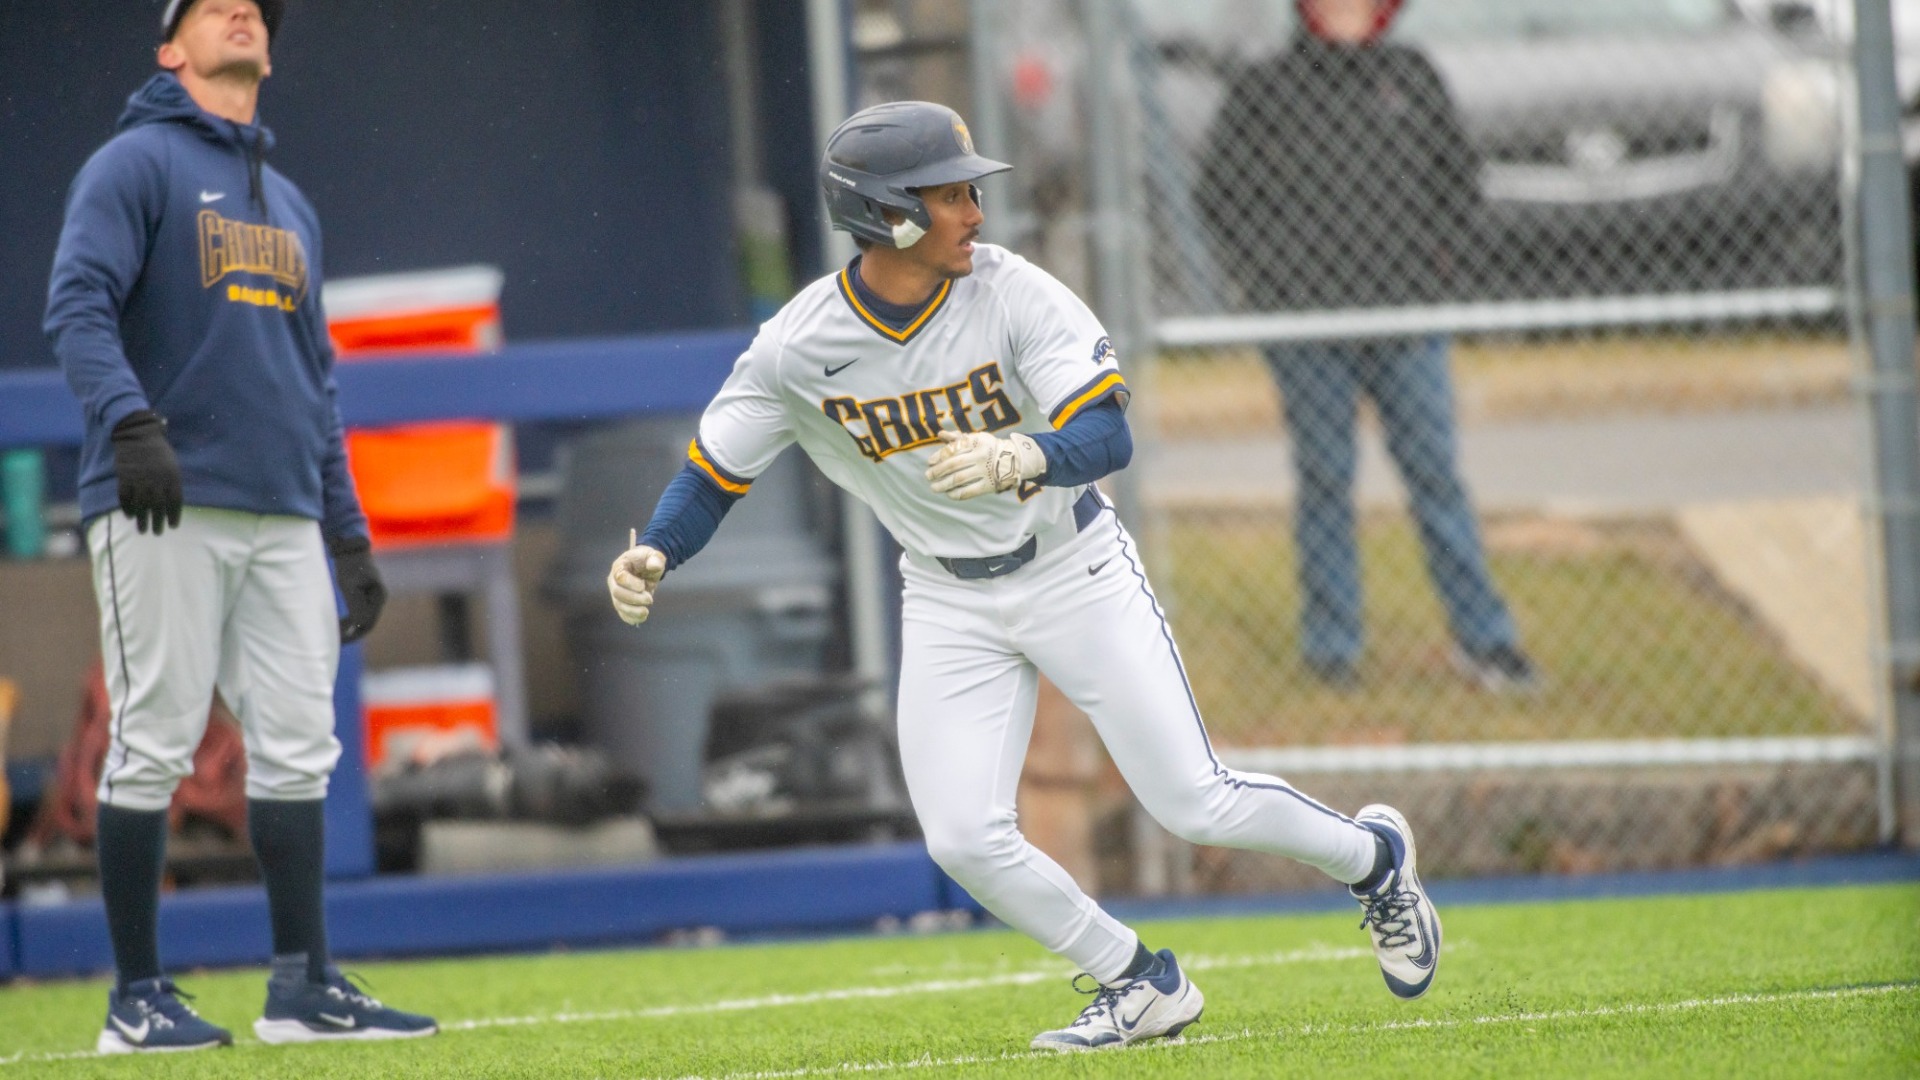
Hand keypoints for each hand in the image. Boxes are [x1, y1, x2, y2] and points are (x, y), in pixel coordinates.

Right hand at [110, 410, 182, 534]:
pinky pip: (125, 497)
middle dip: (158, 522)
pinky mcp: (124, 477)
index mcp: (171, 476)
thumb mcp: (172, 465)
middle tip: (157, 533)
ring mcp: (139, 478)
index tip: (173, 526)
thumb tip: (171, 503)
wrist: (137, 434)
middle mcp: (156, 479)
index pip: (175, 501)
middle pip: (158, 506)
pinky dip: (127, 508)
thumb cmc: (158, 451)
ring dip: (142, 519)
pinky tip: (130, 516)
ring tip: (143, 531)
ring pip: (141, 504)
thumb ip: (172, 482)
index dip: (174, 515)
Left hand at [328, 535, 387, 642]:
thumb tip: (359, 626)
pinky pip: (358, 612)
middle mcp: (378, 598)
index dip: (353, 634)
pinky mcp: (364, 593)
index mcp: (378, 597)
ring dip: (349, 628)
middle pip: (366, 623)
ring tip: (333, 633)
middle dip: (350, 633)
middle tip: (333, 641)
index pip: (367, 623)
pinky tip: (337, 623)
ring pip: (362, 619)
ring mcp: (372, 596)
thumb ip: (356, 605)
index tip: (337, 639)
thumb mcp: (350, 585)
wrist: (350, 545)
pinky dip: (348, 620)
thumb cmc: (350, 564)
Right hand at [608, 544, 666, 625]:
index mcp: (620, 567)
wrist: (645, 567)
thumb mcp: (654, 555)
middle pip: (617, 593)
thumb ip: (655, 559)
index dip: (630, 583)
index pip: (619, 577)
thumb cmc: (647, 560)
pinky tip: (642, 618)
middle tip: (650, 599)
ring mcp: (616, 594)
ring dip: (632, 611)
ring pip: (619, 605)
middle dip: (634, 598)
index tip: (643, 586)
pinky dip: (631, 618)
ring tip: (646, 612)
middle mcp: (614, 581)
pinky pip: (623, 614)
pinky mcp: (622, 604)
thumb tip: (654, 565)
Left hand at [925, 430, 1045, 499]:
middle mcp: (981, 456)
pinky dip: (957, 494)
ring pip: (960, 478)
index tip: (930, 462)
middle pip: (954, 464)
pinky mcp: (990, 485)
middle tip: (928, 476)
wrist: (1015, 460)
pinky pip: (970, 491)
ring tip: (934, 487)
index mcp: (977, 442)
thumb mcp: (976, 439)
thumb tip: (940, 434)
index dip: (940, 455)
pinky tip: (949, 494)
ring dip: (944, 484)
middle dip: (938, 471)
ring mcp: (986, 471)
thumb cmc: (989, 448)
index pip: (954, 448)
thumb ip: (957, 438)